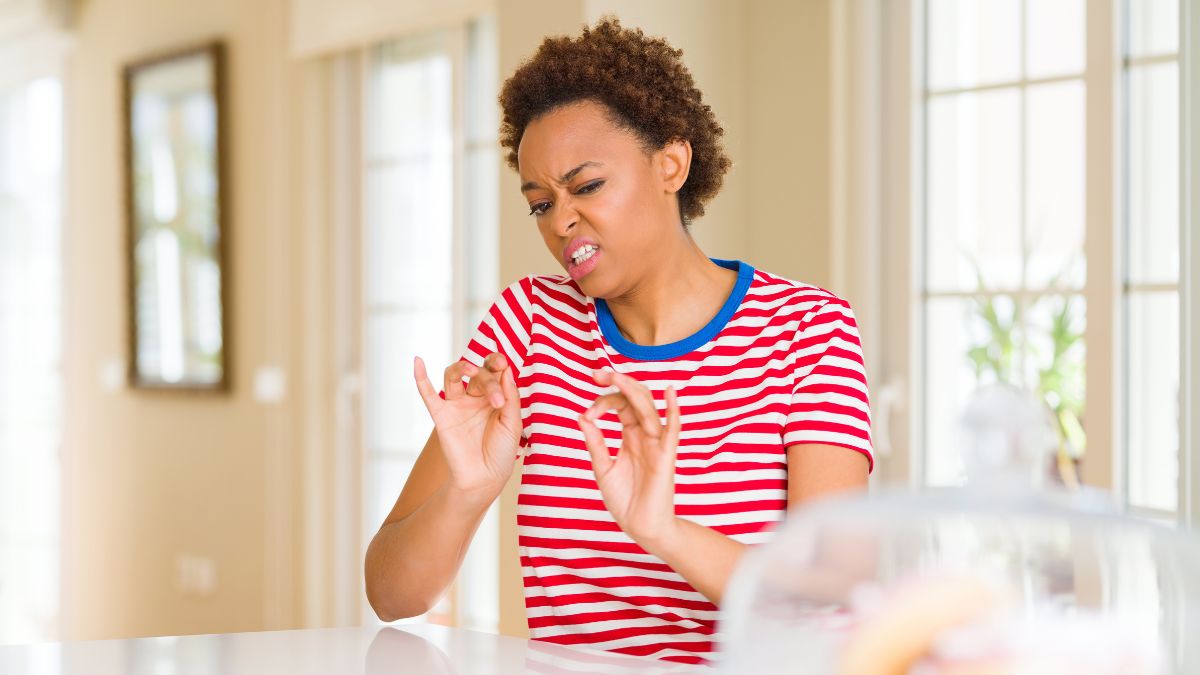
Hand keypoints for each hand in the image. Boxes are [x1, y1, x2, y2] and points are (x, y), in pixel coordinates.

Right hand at [413, 353, 521, 496]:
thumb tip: (506, 370)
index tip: (504, 364)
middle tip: (497, 401)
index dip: (498, 362)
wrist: (485, 477)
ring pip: (453, 375)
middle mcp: (475, 397)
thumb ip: (510, 397)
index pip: (494, 370)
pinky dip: (421, 378)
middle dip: (489, 381)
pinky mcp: (441, 416)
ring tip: (471, 370)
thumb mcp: (512, 424)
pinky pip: (428, 394)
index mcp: (494, 396)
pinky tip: (418, 361)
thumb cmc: (501, 452)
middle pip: (478, 374)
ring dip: (461, 367)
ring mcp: (457, 405)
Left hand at [577, 369, 681, 545]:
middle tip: (597, 374)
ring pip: (649, 409)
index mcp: (630, 435)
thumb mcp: (603, 468)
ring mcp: (657, 444)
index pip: (620, 405)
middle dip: (618, 384)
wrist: (640, 527)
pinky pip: (672, 430)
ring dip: (633, 390)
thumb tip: (582, 416)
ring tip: (616, 376)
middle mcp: (645, 435)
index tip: (588, 415)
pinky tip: (670, 393)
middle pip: (635, 399)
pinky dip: (673, 411)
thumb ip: (595, 443)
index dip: (602, 402)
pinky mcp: (666, 457)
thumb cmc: (624, 499)